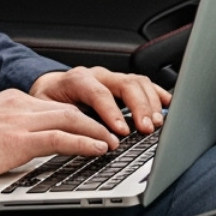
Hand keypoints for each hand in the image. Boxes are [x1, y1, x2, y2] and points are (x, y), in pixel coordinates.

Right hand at [0, 89, 118, 181]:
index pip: (54, 106)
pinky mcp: (17, 139)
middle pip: (69, 108)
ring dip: (98, 131)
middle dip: (96, 120)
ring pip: (71, 118)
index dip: (79, 116)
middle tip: (114, 132)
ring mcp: (19, 120)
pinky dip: (85, 142)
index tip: (94, 126)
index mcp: (11, 101)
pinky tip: (99, 149)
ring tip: (114, 143)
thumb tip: (25, 148)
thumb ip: (9, 132)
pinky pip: (60, 138)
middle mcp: (18, 105)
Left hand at [29, 66, 170, 137]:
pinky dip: (158, 94)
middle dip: (139, 107)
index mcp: (77, 80)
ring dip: (151, 102)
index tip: (122, 131)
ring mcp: (112, 78)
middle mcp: (98, 75)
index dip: (112, 112)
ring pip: (138, 82)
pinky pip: (144, 84)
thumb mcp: (47, 113)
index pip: (99, 93)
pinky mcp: (122, 84)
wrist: (49, 88)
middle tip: (147, 129)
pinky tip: (168, 105)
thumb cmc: (47, 102)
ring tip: (157, 123)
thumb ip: (63, 122)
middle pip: (125, 84)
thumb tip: (79, 139)